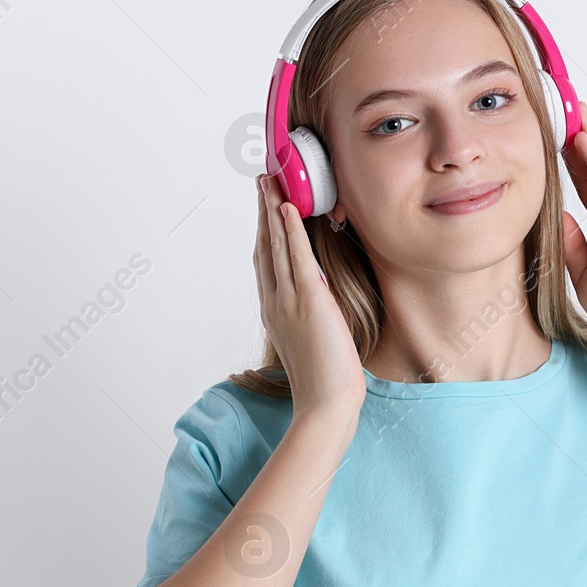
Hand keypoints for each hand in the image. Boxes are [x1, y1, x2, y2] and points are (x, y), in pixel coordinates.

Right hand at [253, 174, 365, 420]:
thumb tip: (319, 296)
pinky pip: (297, 258)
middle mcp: (275, 301)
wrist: (325, 406)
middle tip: (261, 181)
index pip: (266, 261)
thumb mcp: (312, 339)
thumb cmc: (324, 382)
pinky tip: (288, 208)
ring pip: (276, 245)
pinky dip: (291, 231)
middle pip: (265, 246)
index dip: (264, 231)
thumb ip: (311, 314)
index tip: (264, 206)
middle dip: (263, 211)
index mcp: (274, 311)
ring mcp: (289, 300)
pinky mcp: (310, 301)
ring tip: (270, 182)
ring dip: (273, 210)